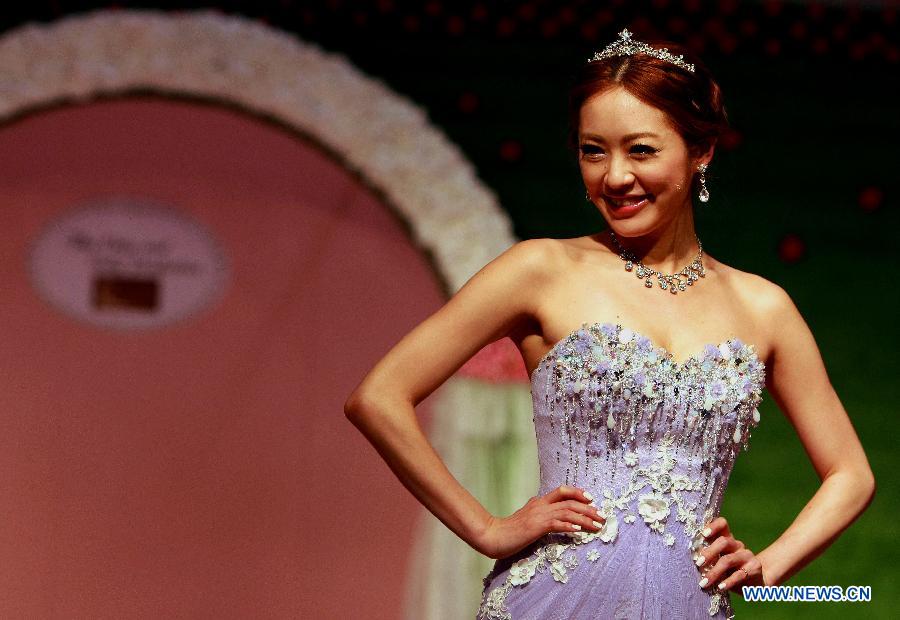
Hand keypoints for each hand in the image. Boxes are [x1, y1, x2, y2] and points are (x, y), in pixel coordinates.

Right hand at [476, 485, 605, 559]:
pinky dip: (570, 526)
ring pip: (567, 512)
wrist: (494, 536)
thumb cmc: (510, 531)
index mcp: (538, 502)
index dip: (578, 493)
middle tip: (602, 516)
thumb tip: (551, 518)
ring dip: (585, 519)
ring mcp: (538, 515)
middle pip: (569, 502)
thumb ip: (539, 515)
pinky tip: (579, 530)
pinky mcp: (536, 526)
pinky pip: (557, 524)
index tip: (591, 499)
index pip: (562, 491)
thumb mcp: (527, 518)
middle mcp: (540, 505)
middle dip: (588, 509)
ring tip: (597, 525)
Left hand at [694, 516, 769, 598]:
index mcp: (728, 539)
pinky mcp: (754, 568)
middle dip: (709, 552)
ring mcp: (747, 555)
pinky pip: (739, 575)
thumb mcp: (719, 561)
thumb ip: (709, 557)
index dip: (713, 526)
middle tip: (698, 563)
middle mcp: (737, 545)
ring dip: (714, 572)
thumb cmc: (730, 570)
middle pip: (723, 542)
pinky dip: (728, 582)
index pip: (723, 524)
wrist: (755, 581)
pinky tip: (720, 587)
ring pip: (728, 560)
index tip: (703, 534)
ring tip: (704, 582)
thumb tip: (693, 558)